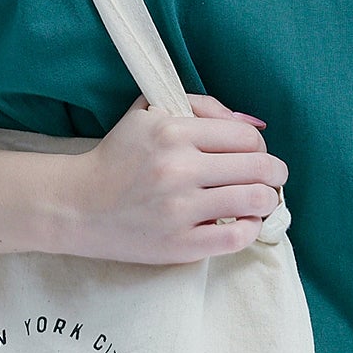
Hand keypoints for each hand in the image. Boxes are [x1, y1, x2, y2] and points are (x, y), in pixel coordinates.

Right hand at [62, 93, 288, 264]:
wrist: (76, 205)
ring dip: (268, 200)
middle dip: (275, 173)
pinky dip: (251, 228)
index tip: (257, 156)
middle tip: (273, 178)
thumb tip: (252, 123)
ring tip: (261, 201)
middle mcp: (179, 168)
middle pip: (260, 167)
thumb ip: (201, 108)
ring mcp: (180, 209)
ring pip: (256, 199)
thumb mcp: (150, 114)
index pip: (246, 136)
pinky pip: (237, 236)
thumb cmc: (118, 158)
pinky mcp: (179, 244)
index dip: (259, 146)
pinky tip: (243, 222)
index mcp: (173, 131)